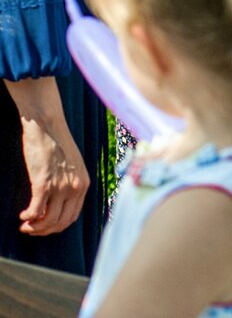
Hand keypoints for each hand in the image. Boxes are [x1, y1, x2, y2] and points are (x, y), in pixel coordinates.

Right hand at [16, 106, 89, 235]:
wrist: (47, 125)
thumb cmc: (57, 143)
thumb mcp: (72, 165)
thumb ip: (69, 183)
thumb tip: (57, 204)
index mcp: (84, 183)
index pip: (73, 216)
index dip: (56, 226)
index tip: (44, 226)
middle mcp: (76, 187)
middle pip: (61, 223)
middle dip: (44, 231)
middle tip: (31, 228)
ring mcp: (60, 186)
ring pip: (48, 221)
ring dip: (34, 227)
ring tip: (25, 223)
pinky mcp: (43, 183)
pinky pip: (35, 212)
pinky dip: (28, 218)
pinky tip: (22, 215)